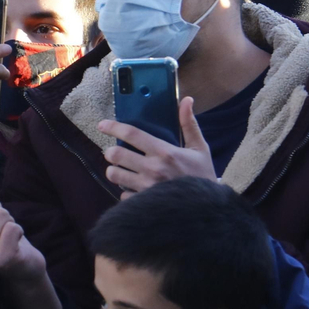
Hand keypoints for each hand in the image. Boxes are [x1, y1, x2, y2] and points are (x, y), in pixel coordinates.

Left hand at [98, 98, 216, 193]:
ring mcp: (146, 187)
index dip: (114, 127)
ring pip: (114, 175)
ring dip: (113, 171)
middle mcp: (152, 168)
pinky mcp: (144, 203)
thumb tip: (186, 100)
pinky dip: (125, 192)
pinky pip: (123, 195)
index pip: (133, 134)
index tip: (102, 125)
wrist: (207, 207)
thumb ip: (189, 124)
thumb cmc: (202, 175)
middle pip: (116, 155)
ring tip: (119, 170)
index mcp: (164, 152)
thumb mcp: (199, 148)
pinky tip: (132, 189)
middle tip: (112, 153)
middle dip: (109, 152)